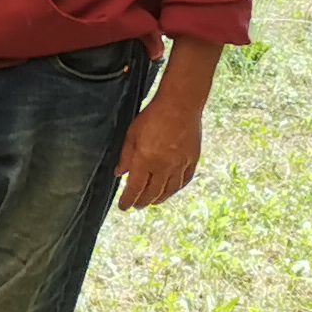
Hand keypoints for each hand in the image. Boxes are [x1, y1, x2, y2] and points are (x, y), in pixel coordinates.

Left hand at [118, 95, 202, 209]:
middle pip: (152, 192)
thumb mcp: (132, 135)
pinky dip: (175, 189)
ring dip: (159, 198)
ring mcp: (180, 165)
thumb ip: (126, 157)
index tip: (123, 206)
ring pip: (169, 190)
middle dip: (142, 201)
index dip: (128, 200)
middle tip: (136, 205)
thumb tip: (119, 174)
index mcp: (145, 161)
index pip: (135, 188)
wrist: (180, 105)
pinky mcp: (192, 160)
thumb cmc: (153, 117)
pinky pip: (184, 181)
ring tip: (152, 202)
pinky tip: (171, 191)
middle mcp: (164, 167)